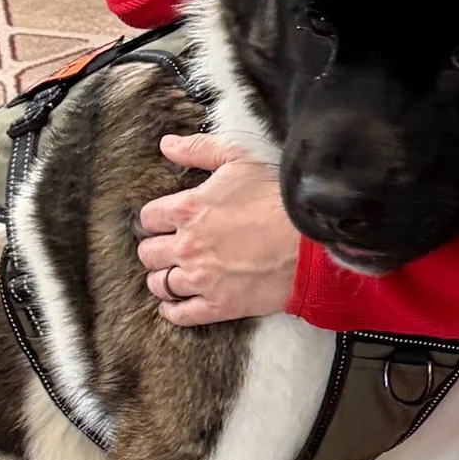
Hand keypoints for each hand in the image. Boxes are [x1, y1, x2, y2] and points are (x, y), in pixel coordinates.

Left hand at [136, 138, 299, 324]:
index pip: (148, 218)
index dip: (157, 219)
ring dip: (163, 278)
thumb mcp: (239, 160)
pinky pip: (180, 314)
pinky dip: (172, 310)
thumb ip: (198, 149)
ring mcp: (201, 279)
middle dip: (157, 249)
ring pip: (159, 284)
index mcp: (187, 209)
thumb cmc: (277, 200)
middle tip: (171, 247)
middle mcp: (187, 246)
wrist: (310, 243)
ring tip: (174, 273)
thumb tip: (167, 145)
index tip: (168, 222)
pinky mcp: (219, 305)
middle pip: (148, 253)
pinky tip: (175, 303)